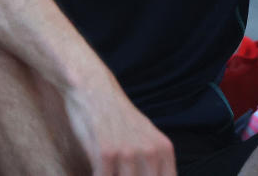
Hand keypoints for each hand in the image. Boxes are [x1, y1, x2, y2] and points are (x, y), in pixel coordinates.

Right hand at [58, 69, 175, 175]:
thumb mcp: (146, 138)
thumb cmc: (118, 119)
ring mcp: (129, 153)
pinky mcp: (106, 154)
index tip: (139, 175)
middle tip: (121, 171)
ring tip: (110, 170)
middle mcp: (151, 152)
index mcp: (164, 150)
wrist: (93, 90)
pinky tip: (96, 170)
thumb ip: (155, 163)